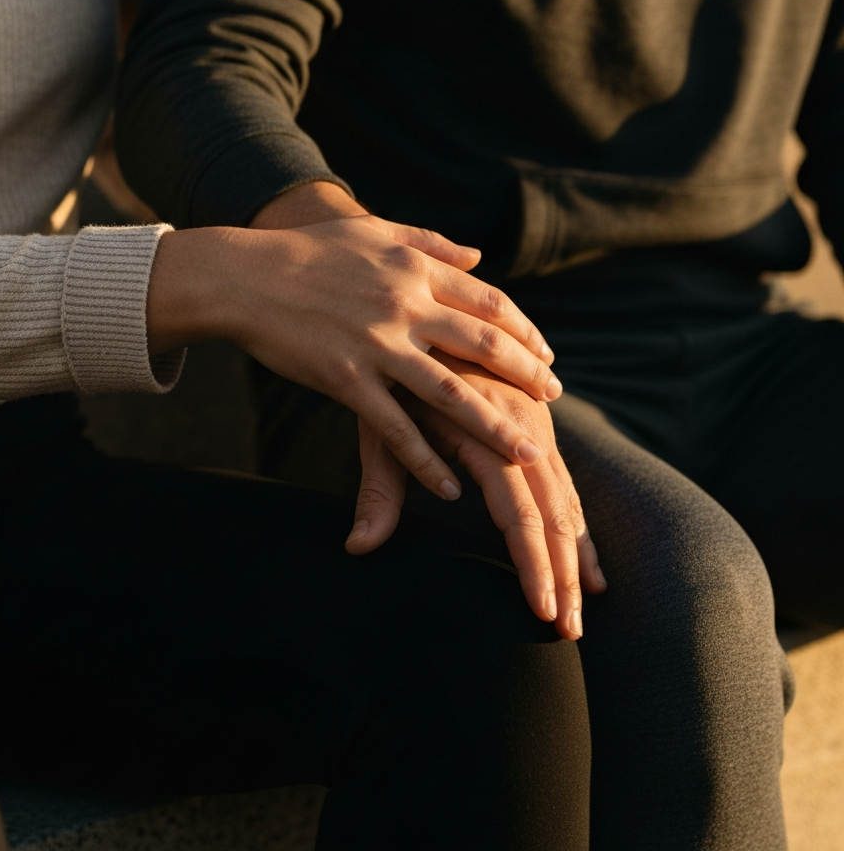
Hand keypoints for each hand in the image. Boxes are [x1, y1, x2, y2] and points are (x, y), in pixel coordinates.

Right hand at [147, 215, 561, 501]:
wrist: (244, 275)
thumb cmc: (308, 252)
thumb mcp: (374, 233)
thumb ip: (430, 243)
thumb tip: (479, 254)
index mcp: (414, 269)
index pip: (489, 302)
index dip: (524, 331)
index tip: (546, 354)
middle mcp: (404, 304)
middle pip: (483, 344)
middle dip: (527, 374)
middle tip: (554, 399)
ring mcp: (376, 344)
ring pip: (450, 392)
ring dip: (494, 426)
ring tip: (527, 453)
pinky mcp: (346, 378)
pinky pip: (395, 427)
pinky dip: (426, 460)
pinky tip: (450, 486)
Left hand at [348, 354, 605, 639]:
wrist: (426, 317)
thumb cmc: (393, 375)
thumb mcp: (383, 426)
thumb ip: (380, 488)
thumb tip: (358, 547)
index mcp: (489, 431)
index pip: (520, 512)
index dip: (532, 564)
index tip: (542, 611)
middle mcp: (523, 429)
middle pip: (554, 514)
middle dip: (563, 574)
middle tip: (569, 631)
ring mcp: (536, 427)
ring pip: (566, 501)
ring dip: (578, 556)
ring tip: (587, 607)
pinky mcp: (538, 427)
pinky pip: (565, 484)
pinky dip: (579, 525)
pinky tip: (591, 563)